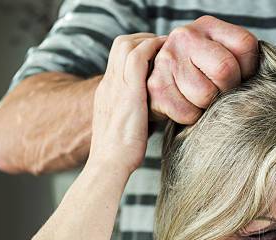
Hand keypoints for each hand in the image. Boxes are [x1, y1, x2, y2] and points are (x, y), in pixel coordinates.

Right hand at [88, 34, 165, 175]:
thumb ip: (135, 118)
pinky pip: (138, 58)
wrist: (108, 166)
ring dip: (150, 40)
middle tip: (165, 45)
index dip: (138, 50)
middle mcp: (108, 85)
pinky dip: (153, 49)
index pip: (118, 59)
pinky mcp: (128, 93)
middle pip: (120, 44)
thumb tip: (155, 119)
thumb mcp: (126, 130)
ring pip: (127, 45)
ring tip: (169, 45)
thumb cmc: (120, 157)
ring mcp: (116, 87)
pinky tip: (167, 54)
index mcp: (106, 93)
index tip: (157, 54)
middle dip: (144, 39)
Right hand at [147, 15, 257, 123]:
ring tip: (200, 98)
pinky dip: (192, 116)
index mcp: (208, 26)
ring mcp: (168, 60)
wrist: (154, 78)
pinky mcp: (156, 87)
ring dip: (208, 105)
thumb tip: (261, 89)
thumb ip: (240, 61)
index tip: (238, 76)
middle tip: (219, 91)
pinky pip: (188, 113)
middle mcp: (186, 37)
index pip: (245, 46)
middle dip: (227, 89)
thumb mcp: (220, 53)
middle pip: (225, 70)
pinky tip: (186, 104)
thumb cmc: (199, 71)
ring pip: (206, 95)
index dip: (248, 69)